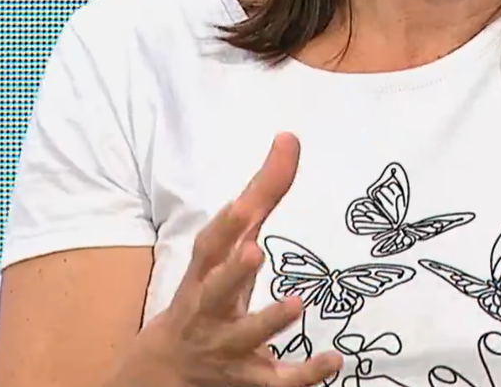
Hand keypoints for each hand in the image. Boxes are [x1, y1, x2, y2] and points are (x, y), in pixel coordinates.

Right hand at [124, 133, 343, 386]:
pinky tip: (335, 360)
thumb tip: (289, 137)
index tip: (244, 202)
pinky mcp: (249, 377)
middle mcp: (210, 308)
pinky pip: (276, 380)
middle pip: (215, 291)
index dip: (225, 224)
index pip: (210, 246)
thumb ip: (262, 195)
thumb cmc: (209, 291)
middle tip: (253, 252)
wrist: (165, 370)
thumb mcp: (230, 245)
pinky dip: (304, 374)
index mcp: (205, 273)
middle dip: (231, 273)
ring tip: (296, 304)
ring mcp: (226, 346)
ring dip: (266, 321)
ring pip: (244, 337)